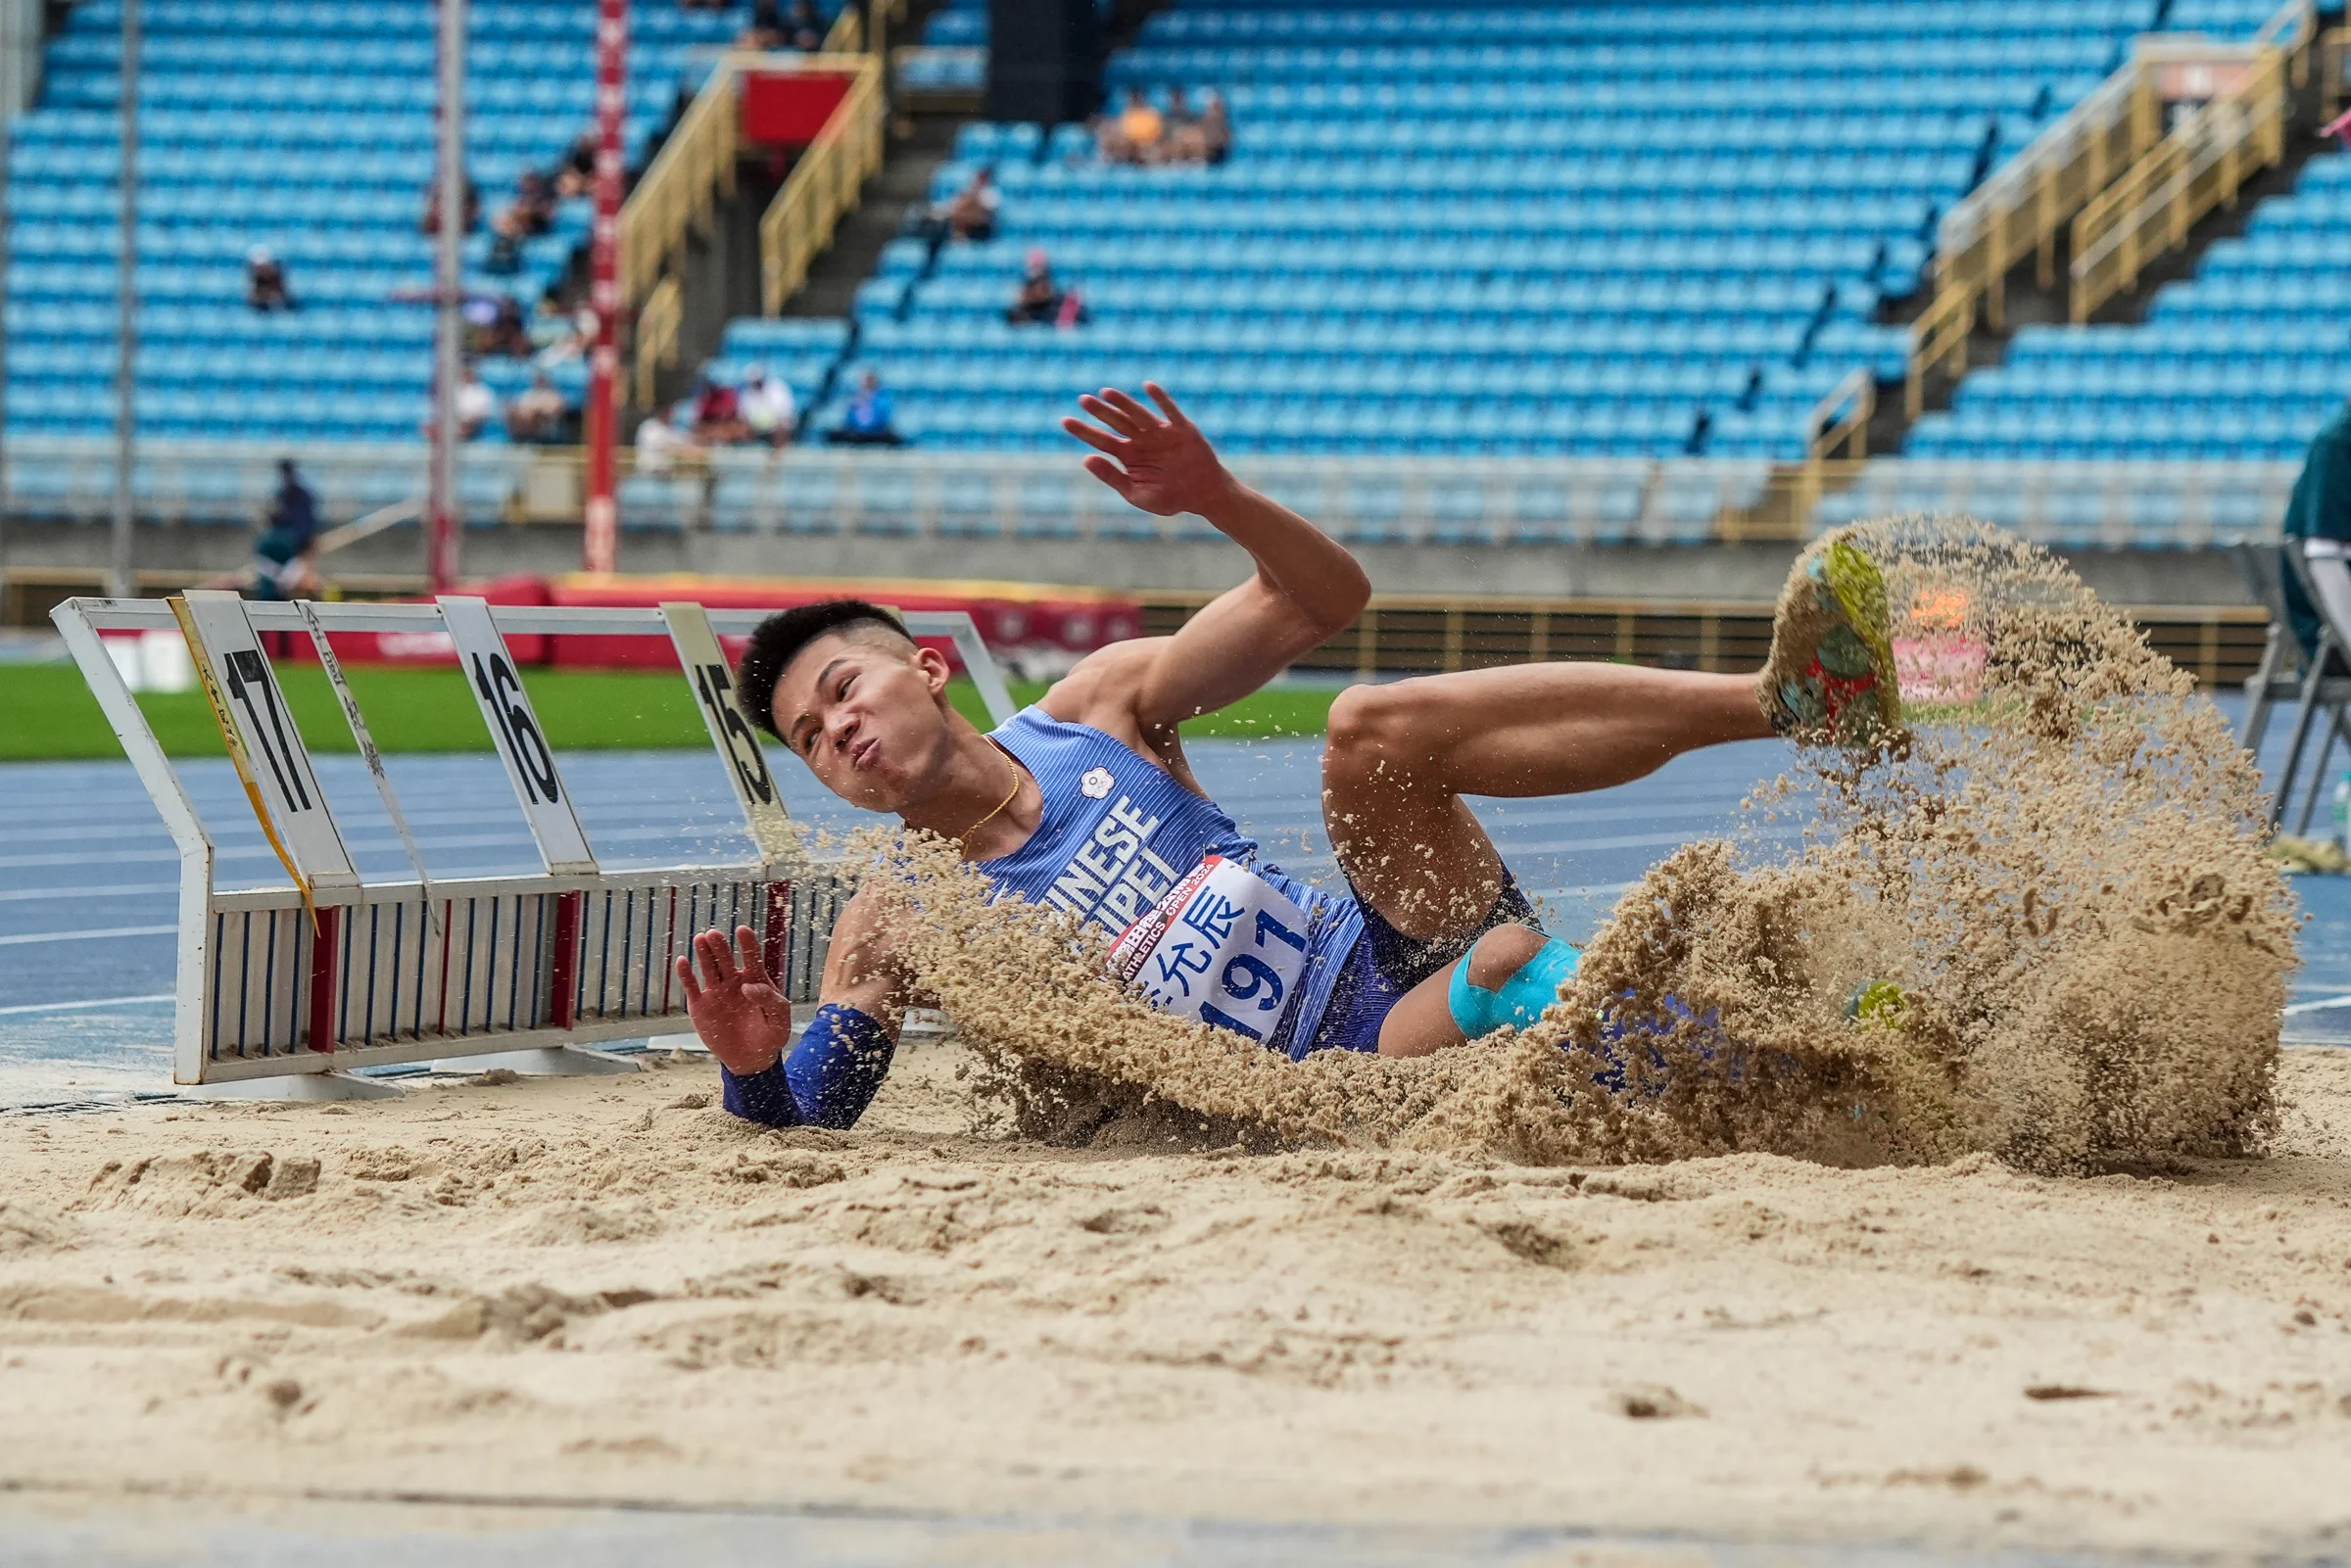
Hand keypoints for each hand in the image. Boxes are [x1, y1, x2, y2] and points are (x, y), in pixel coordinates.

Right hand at [675, 925, 791, 1076]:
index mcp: (755, 980)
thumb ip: (771, 1001)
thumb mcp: (780, 1020)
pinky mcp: (700, 1006)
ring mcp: (716, 992)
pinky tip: (682, 961)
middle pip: (725, 959)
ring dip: (704, 953)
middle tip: (713, 934)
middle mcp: (734, 981)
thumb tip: (749, 986)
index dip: (747, 943)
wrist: (751, 1060)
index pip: (751, 957)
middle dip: (720, 946)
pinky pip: (691, 987)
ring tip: (701, 939)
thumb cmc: (770, 1036)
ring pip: (708, 968)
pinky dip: (686, 974)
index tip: (742, 930)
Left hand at [1061, 383, 1233, 517]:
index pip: (1101, 440)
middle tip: (1082, 399)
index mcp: (1128, 455)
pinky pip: (1170, 412)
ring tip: (1105, 392)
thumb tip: (1085, 459)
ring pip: (1138, 414)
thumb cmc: (1170, 498)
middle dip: (1100, 411)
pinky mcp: (1182, 430)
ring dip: (1124, 403)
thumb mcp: (1136, 494)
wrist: (1203, 496)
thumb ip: (1112, 477)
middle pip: (1117, 422)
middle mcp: (1141, 440)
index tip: (1064, 421)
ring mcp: (1161, 433)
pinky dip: (1160, 399)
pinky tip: (1148, 387)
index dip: (1083, 431)